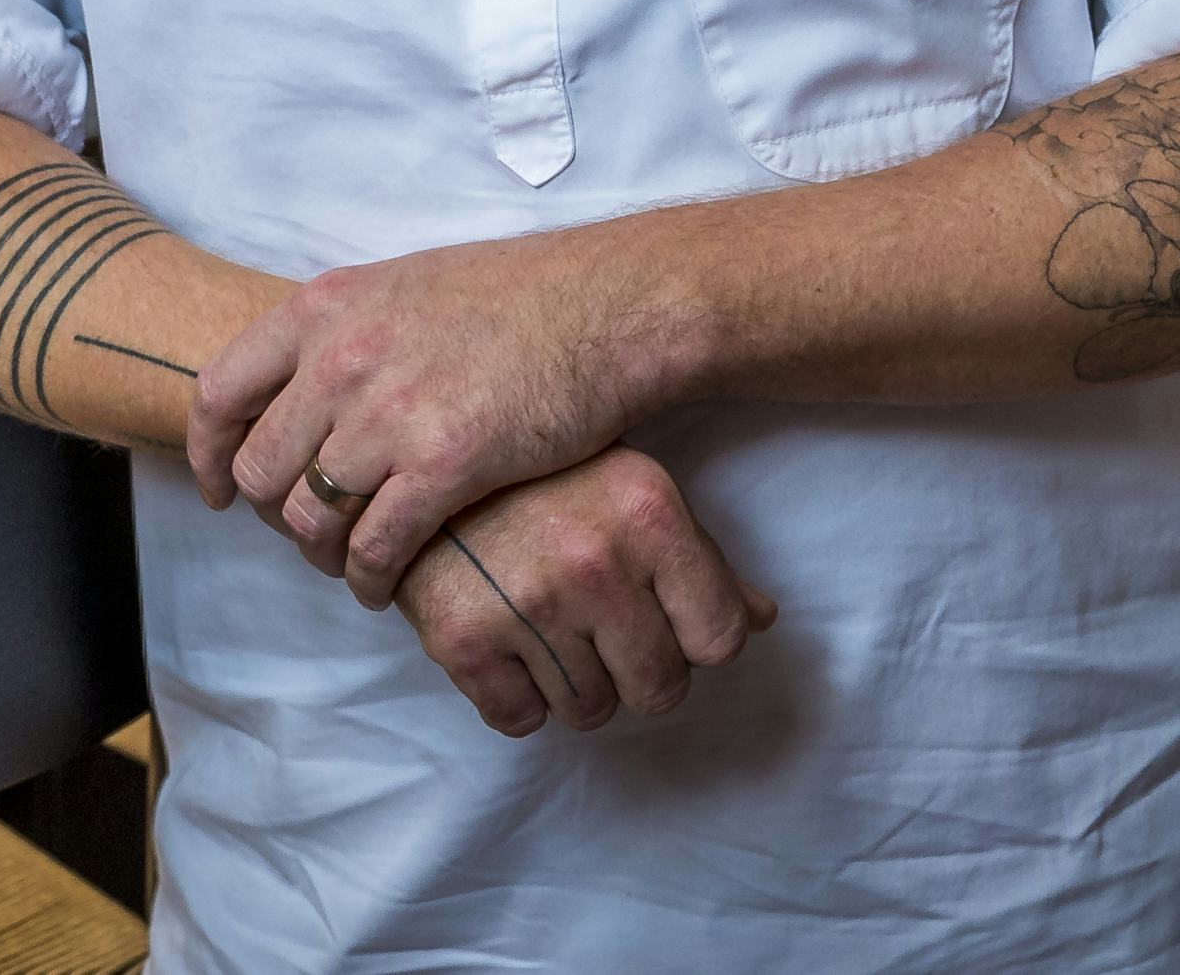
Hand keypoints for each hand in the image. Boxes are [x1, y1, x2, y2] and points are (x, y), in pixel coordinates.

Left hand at [193, 226, 662, 605]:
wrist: (605, 305)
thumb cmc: (517, 295)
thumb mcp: (403, 286)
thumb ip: (343, 331)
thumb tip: (304, 381)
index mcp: (325, 307)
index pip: (221, 390)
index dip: (210, 452)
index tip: (222, 489)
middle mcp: (342, 358)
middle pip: (261, 467)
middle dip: (275, 513)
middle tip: (306, 534)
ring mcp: (390, 414)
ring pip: (310, 516)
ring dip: (323, 553)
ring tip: (349, 564)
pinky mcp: (445, 464)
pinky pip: (376, 544)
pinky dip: (371, 577)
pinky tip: (386, 584)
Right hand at [394, 447, 776, 738]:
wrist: (416, 459)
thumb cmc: (540, 475)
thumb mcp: (630, 490)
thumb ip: (700, 561)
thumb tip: (763, 620)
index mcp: (650, 513)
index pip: (720, 640)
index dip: (693, 638)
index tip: (660, 616)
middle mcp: (595, 560)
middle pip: (660, 689)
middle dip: (635, 669)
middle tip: (596, 626)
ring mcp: (528, 602)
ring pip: (592, 712)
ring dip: (574, 684)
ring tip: (545, 625)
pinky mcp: (463, 639)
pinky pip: (520, 720)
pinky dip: (515, 697)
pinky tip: (504, 642)